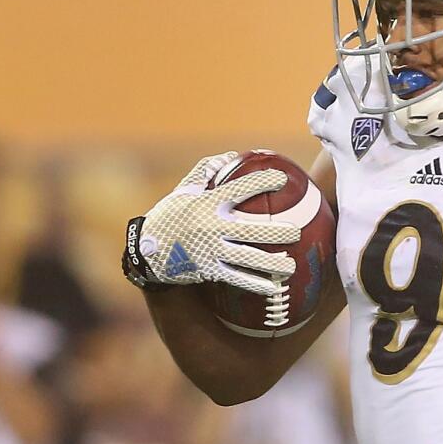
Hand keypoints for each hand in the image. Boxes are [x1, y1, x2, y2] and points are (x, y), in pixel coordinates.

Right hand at [122, 152, 299, 296]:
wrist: (145, 251)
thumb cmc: (170, 215)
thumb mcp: (183, 190)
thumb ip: (206, 171)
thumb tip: (232, 155)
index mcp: (207, 203)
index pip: (239, 189)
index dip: (261, 182)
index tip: (282, 179)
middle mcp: (210, 227)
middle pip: (251, 230)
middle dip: (277, 232)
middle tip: (297, 232)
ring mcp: (210, 251)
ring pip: (247, 258)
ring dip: (272, 264)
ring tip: (291, 266)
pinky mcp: (208, 271)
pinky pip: (236, 278)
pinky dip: (256, 284)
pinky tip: (274, 288)